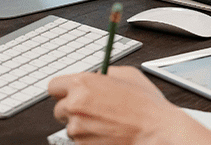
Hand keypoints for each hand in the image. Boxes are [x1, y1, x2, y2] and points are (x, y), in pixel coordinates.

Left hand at [48, 66, 210, 144]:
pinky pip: (80, 140)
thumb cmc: (146, 107)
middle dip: (73, 109)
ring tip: (106, 122)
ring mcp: (78, 129)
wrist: (157, 132)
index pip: (54, 86)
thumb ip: (106, 73)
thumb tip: (98, 75)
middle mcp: (75, 106)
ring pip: (70, 127)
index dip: (64, 90)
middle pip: (59, 109)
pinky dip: (90, 138)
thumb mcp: (128, 75)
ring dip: (82, 125)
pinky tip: (108, 132)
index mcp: (82, 84)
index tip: (70, 93)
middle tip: (91, 110)